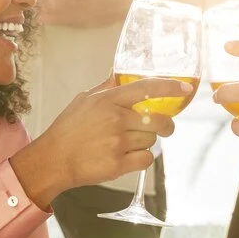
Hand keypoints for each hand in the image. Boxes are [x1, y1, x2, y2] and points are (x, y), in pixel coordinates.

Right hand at [11, 74, 190, 207]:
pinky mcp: (118, 164)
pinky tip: (128, 157)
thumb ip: (105, 87)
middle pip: (158, 120)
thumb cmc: (67, 129)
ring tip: (129, 144)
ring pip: (152, 141)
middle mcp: (115, 119)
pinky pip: (146, 159)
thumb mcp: (83, 100)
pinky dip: (142, 159)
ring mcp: (117, 143)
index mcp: (108, 100)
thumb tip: (119, 73)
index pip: (146, 88)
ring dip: (146, 143)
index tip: (186, 88)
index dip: (170, 87)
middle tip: (163, 127)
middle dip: (166, 125)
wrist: (52, 160)